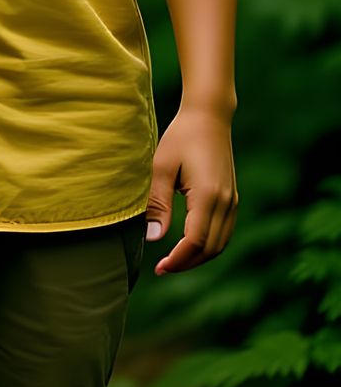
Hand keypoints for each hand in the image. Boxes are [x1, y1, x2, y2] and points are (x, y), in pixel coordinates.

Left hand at [147, 106, 236, 274]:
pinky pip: (224, 231)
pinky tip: (189, 245)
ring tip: (173, 261)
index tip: (159, 268)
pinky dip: (209, 245)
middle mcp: (226, 203)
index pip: (196, 242)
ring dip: (199, 257)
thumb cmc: (180, 138)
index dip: (178, 259)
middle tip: (162, 268)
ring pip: (221, 243)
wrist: (208, 117)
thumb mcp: (161, 168)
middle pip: (211, 248)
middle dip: (187, 263)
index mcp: (209, 196)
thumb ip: (157, 204)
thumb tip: (152, 238)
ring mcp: (233, 201)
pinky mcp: (232, 198)